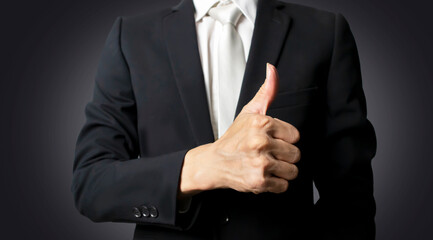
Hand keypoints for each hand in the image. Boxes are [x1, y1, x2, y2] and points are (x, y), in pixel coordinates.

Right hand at [179, 63, 299, 196]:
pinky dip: (275, 184)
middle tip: (267, 155)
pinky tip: (262, 176)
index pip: (295, 136)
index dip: (284, 140)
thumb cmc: (234, 138)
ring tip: (265, 166)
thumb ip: (266, 92)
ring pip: (292, 171)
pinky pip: (284, 186)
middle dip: (284, 157)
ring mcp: (260, 163)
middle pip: (296, 154)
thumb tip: (272, 68)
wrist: (214, 163)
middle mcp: (261, 142)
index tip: (270, 141)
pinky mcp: (258, 181)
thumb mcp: (249, 112)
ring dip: (281, 172)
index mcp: (261, 123)